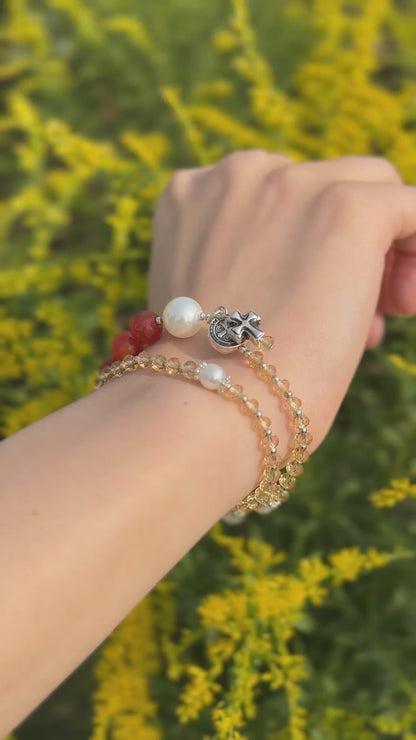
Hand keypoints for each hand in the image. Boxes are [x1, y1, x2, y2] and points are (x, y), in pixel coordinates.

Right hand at [148, 153, 415, 449]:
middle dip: (344, 244)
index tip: (308, 302)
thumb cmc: (209, 376)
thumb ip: (249, 263)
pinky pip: (415, 207)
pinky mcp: (349, 207)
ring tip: (384, 314)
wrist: (211, 405)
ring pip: (372, 186)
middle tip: (357, 313)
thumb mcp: (213, 300)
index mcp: (196, 195)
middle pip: (324, 185)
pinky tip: (409, 298)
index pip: (276, 196)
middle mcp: (239, 174)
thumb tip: (320, 271)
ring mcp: (293, 183)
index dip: (304, 244)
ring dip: (382, 248)